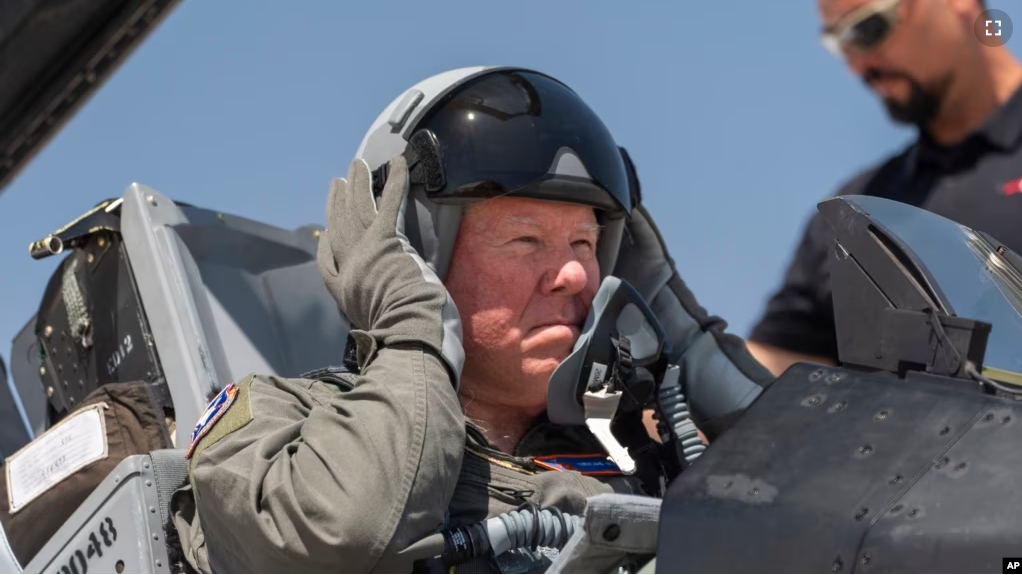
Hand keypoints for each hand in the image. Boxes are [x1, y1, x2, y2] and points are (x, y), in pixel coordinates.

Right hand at [317, 156, 464, 383]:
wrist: (407, 331)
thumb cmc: (404, 338)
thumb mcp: (384, 331)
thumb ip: (382, 319)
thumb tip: (396, 322)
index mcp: (345, 293)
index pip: (329, 262)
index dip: (327, 243)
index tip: (326, 229)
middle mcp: (350, 269)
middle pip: (340, 228)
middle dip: (338, 203)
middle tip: (337, 182)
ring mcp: (365, 253)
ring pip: (359, 211)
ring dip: (358, 185)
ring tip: (356, 166)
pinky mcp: (386, 240)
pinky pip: (389, 204)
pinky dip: (394, 182)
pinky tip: (398, 162)